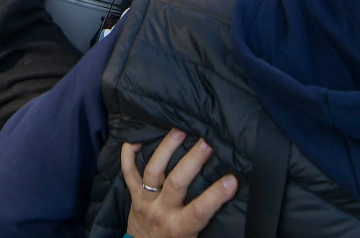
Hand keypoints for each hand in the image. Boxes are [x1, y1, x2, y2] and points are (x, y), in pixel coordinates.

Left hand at [122, 130, 236, 237]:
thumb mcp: (193, 236)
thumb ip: (204, 215)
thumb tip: (228, 189)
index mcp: (180, 226)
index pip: (199, 210)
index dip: (216, 196)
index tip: (232, 180)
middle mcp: (161, 211)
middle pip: (176, 183)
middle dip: (192, 161)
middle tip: (206, 142)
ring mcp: (145, 201)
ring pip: (153, 172)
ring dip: (166, 149)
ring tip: (179, 132)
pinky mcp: (133, 195)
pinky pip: (128, 173)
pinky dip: (128, 155)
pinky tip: (135, 139)